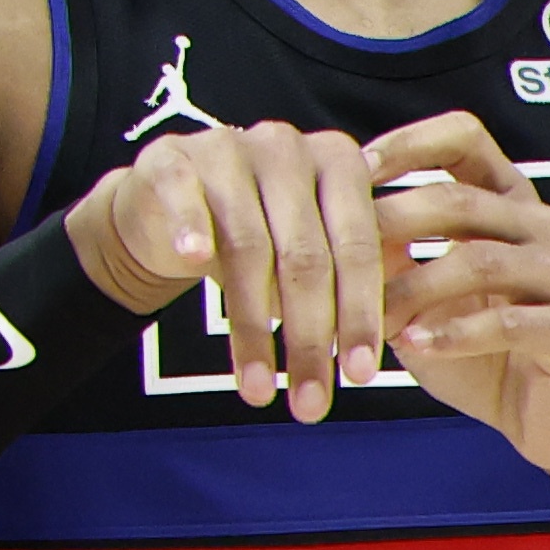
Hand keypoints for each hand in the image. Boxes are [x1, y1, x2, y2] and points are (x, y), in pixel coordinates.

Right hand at [68, 121, 382, 421]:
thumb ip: (347, 276)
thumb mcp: (305, 247)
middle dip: (310, 338)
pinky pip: (185, 198)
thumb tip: (385, 341)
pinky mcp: (171, 158)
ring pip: (247, 246)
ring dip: (254, 329)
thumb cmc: (251, 231)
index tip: (359, 377)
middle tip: (312, 403)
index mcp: (338, 161)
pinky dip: (191, 229)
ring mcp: (227, 148)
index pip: (356, 245)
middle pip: (304, 254)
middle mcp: (287, 147)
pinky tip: (192, 266)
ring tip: (256, 392)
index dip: (359, 314)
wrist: (164, 202)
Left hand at [369, 111, 549, 476]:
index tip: (353, 167)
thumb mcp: (420, 296)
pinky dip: (454, 333)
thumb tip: (322, 219)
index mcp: (507, 203)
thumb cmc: (478, 350)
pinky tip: (415, 345)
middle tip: (336, 254)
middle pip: (460, 200)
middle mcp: (542, 226)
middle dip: (392, 222)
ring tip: (369, 316)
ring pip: (480, 261)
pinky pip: (509, 322)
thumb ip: (388, 256)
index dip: (409, 143)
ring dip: (414, 287)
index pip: (465, 138)